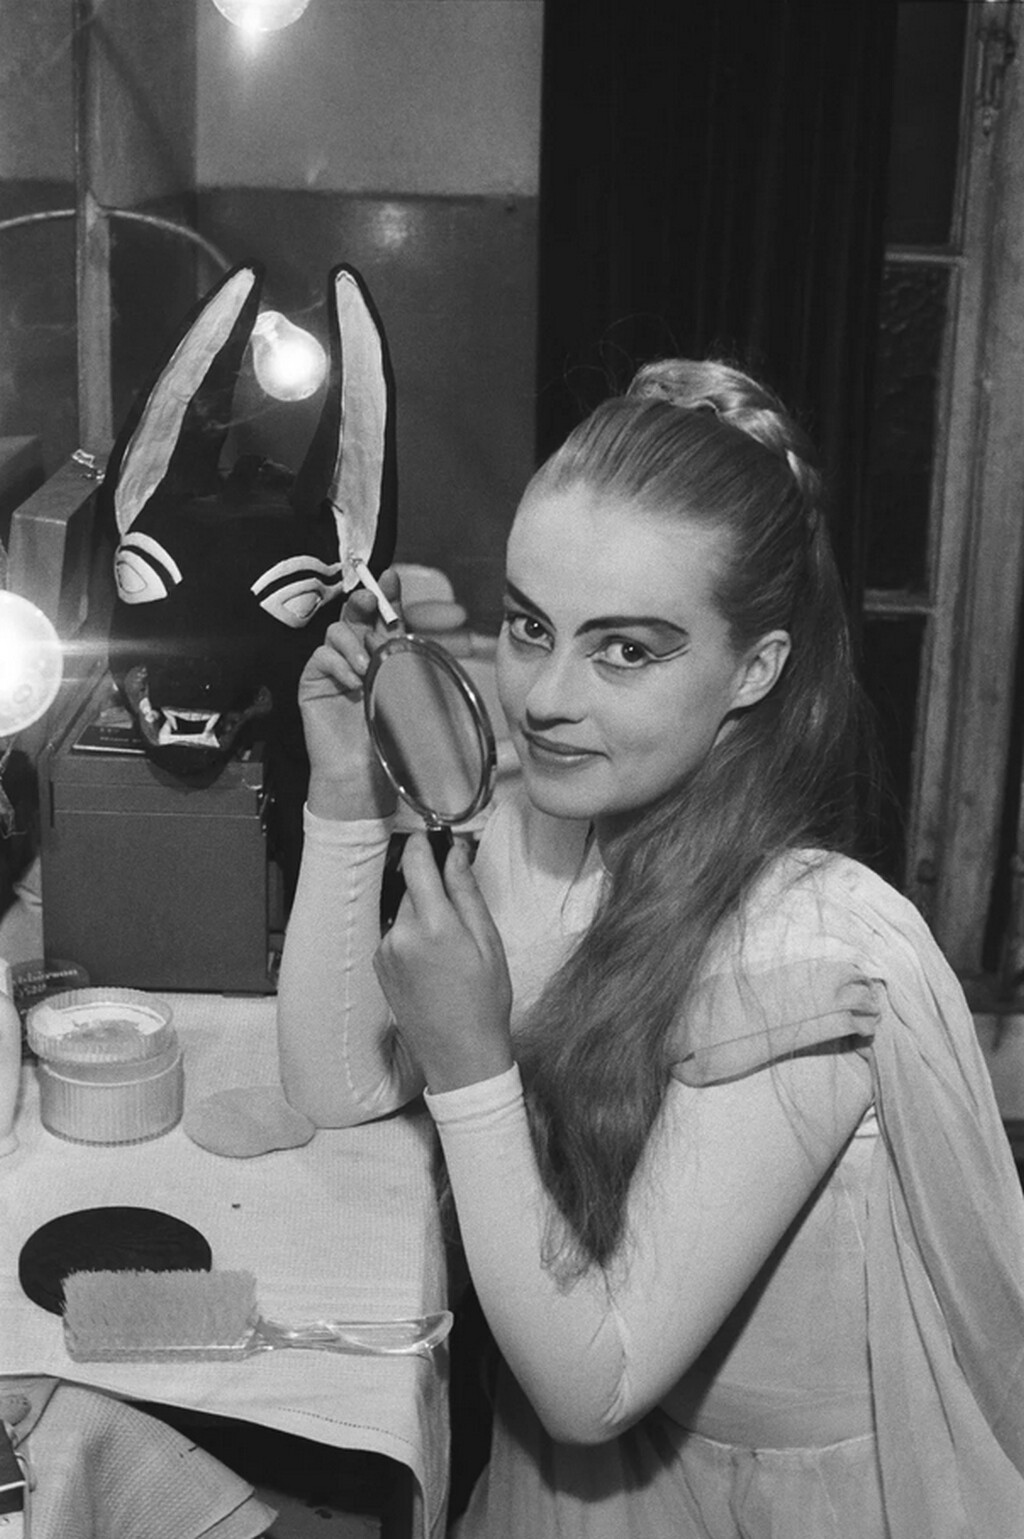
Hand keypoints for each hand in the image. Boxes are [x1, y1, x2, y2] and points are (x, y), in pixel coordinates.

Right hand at [299, 569, 401, 816]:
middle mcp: (358, 656)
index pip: (384, 617)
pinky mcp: (313, 681)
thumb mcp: (408, 694)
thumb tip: (413, 625)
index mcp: (386, 656)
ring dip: (354, 644)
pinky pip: (321, 655)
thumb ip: (407, 659)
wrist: (362, 774)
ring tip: (367, 671)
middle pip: (356, 614)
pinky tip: (352, 683)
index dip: (386, 595)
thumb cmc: (390, 739)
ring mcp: (333, 667)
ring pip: (337, 631)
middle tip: (371, 602)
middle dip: (364, 602)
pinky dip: (338, 664)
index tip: (391, 577)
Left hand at [374, 834, 513, 1091]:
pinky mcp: (379, 966)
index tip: (435, 837)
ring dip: (424, 918)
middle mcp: (401, 934)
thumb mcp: (488, 942)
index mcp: (433, 925)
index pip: (417, 863)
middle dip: (434, 892)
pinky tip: (433, 965)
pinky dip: (413, 939)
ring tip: (450, 952)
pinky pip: (397, 935)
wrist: (460, 1055)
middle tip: (463, 920)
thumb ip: (466, 893)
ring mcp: (386, 951)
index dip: (425, 844)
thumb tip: (454, 853)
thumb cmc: (484, 1000)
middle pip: (413, 889)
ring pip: (406, 913)